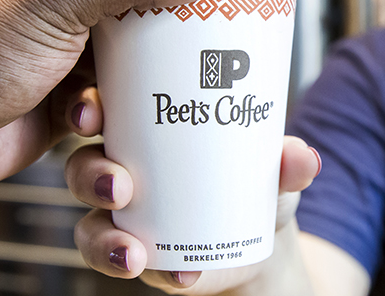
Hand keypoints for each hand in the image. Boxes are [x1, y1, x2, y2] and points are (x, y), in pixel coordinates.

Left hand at [0, 0, 234, 196]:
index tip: (233, 6)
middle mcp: (80, 24)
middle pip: (153, 38)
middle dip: (175, 62)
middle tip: (199, 79)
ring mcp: (74, 72)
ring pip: (136, 90)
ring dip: (135, 113)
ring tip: (104, 122)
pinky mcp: (66, 117)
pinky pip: (110, 127)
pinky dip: (108, 140)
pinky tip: (91, 145)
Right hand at [66, 128, 320, 294]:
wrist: (257, 237)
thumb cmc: (252, 184)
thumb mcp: (268, 168)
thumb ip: (284, 162)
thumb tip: (301, 158)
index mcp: (144, 132)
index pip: (102, 111)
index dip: (85, 108)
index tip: (92, 114)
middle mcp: (124, 170)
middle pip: (83, 166)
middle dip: (90, 175)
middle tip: (118, 187)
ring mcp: (125, 216)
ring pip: (89, 222)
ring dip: (102, 238)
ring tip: (133, 252)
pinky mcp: (137, 253)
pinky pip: (119, 261)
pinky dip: (142, 270)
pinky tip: (179, 276)